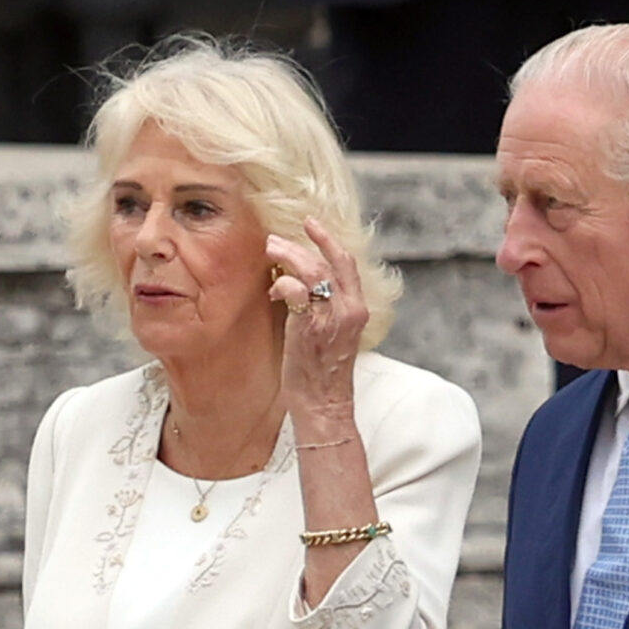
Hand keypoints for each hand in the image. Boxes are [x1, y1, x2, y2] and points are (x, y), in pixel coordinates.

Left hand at [268, 217, 367, 416]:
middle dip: (302, 244)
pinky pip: (295, 291)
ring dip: (287, 256)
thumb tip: (300, 282)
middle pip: (328, 261)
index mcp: (357, 308)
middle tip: (276, 239)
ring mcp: (331, 317)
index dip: (328, 240)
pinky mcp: (311, 327)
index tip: (311, 225)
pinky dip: (282, 284)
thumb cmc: (323, 372)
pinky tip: (273, 291)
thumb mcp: (333, 333)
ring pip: (311, 270)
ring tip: (270, 251)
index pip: (346, 263)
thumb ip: (326, 306)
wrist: (324, 404)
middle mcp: (349, 309)